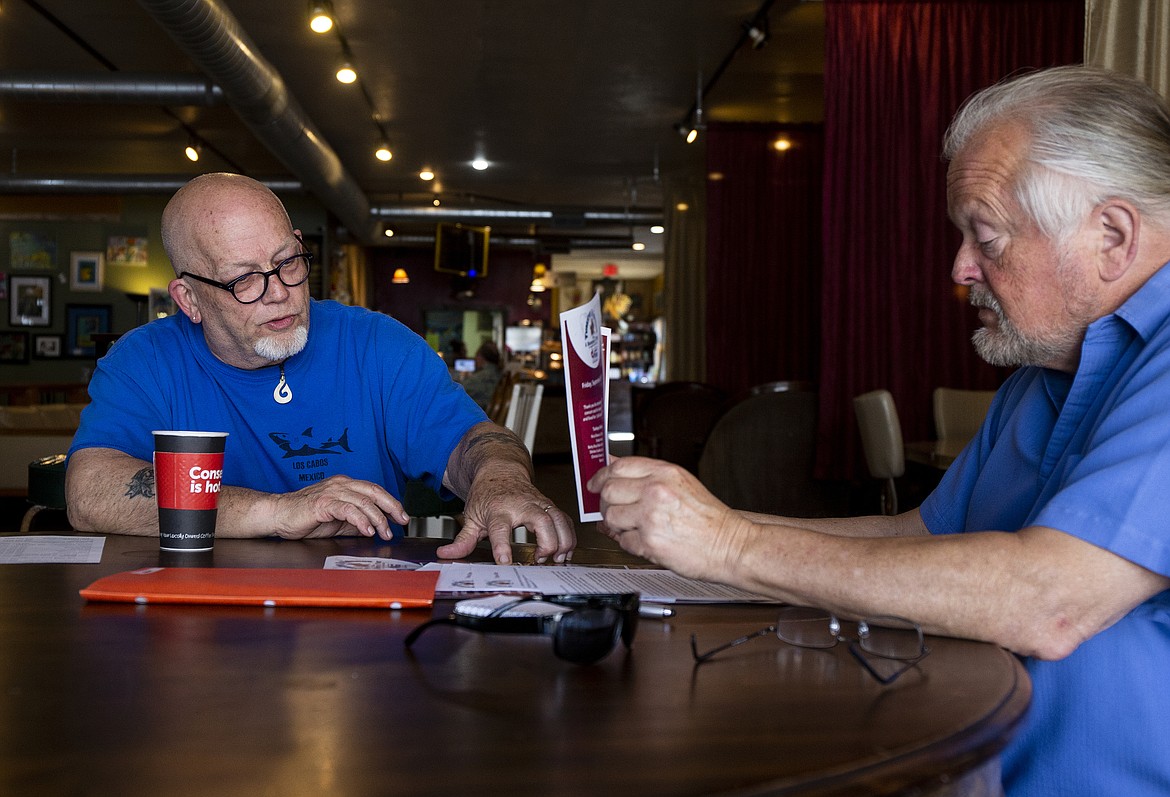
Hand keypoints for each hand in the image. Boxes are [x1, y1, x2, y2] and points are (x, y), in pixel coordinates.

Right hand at [268, 475, 407, 539]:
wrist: (278, 515)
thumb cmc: (305, 518)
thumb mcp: (338, 522)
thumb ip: (356, 522)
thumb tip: (375, 528)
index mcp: (345, 485)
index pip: (374, 491)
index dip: (391, 503)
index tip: (402, 516)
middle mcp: (340, 484)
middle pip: (374, 492)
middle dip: (391, 507)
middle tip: (402, 521)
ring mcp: (332, 492)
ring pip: (363, 501)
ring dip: (378, 518)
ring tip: (385, 532)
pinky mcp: (323, 503)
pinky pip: (348, 509)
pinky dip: (361, 520)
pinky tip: (367, 531)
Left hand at [436, 473, 575, 564]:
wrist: (501, 470)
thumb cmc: (487, 494)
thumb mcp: (471, 515)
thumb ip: (462, 539)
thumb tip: (445, 554)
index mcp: (498, 509)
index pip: (500, 528)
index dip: (502, 547)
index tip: (505, 562)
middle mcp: (521, 505)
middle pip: (541, 522)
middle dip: (546, 544)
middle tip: (540, 559)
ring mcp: (538, 503)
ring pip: (559, 520)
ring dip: (562, 542)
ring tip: (557, 559)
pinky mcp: (549, 506)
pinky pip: (566, 520)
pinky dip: (569, 537)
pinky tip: (565, 551)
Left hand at [587, 456, 746, 581]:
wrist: (730, 544)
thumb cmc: (708, 518)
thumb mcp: (680, 482)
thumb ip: (646, 474)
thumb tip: (613, 464)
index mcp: (664, 472)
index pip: (618, 466)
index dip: (601, 476)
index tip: (595, 484)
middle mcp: (656, 491)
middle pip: (608, 491)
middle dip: (606, 503)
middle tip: (614, 510)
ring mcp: (651, 517)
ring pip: (611, 518)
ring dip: (618, 526)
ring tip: (635, 528)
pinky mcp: (650, 543)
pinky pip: (623, 542)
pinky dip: (631, 544)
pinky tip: (647, 541)